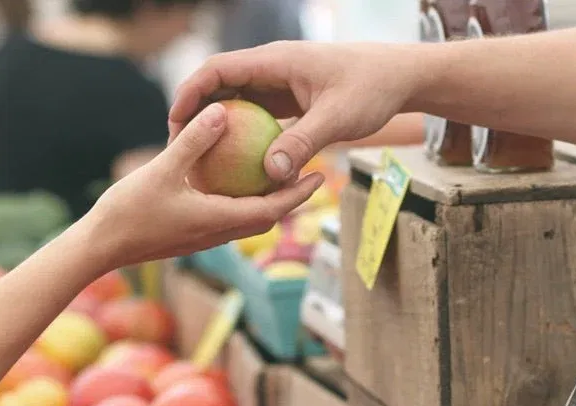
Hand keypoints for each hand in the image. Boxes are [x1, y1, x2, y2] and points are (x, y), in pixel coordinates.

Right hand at [83, 102, 323, 268]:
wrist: (99, 247)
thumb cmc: (128, 211)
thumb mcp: (162, 169)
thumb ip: (194, 141)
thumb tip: (222, 111)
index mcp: (218, 221)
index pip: (272, 210)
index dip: (299, 194)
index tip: (320, 176)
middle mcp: (217, 233)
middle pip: (266, 217)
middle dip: (291, 197)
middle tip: (309, 172)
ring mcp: (204, 237)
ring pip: (247, 219)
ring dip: (267, 200)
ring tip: (278, 173)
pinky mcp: (190, 235)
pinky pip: (226, 217)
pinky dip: (240, 200)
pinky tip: (232, 179)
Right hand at [169, 41, 419, 182]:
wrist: (400, 77)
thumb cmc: (372, 89)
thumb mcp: (337, 118)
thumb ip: (302, 143)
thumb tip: (270, 173)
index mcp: (276, 61)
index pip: (218, 69)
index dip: (190, 93)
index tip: (175, 123)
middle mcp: (272, 69)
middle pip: (220, 85)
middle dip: (196, 113)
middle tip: (179, 148)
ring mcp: (280, 84)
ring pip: (237, 102)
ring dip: (218, 127)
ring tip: (200, 159)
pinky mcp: (290, 100)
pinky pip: (257, 116)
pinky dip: (243, 136)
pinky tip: (237, 166)